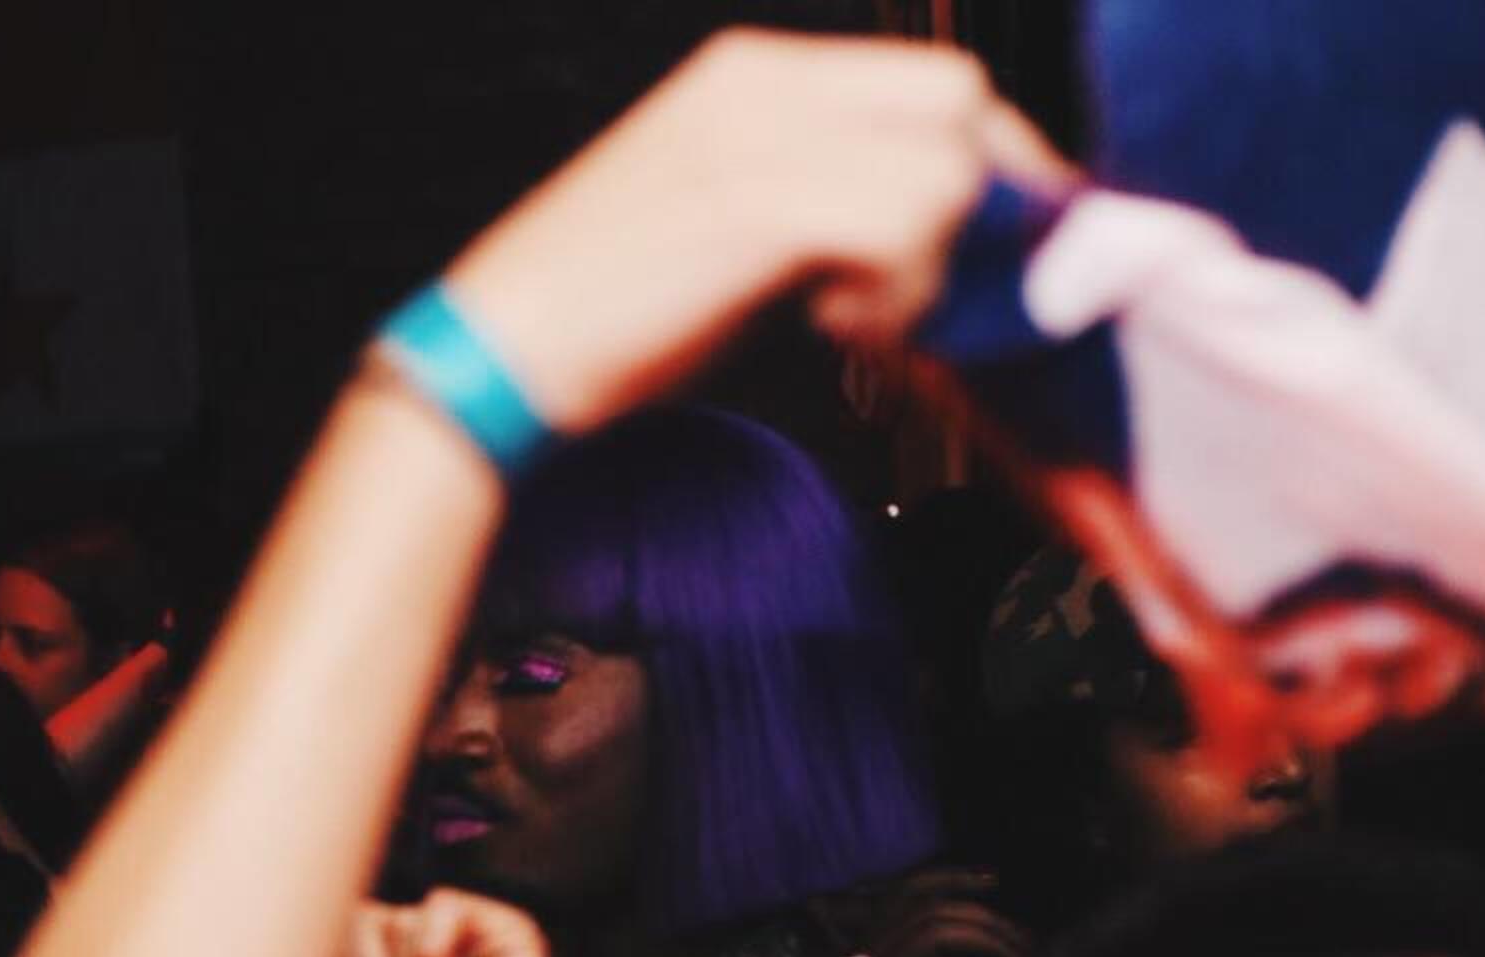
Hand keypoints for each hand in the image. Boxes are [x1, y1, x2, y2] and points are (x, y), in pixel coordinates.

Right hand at [443, 31, 1063, 435]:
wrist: (500, 355)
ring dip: (930, 261)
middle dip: (979, 199)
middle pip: (956, 100)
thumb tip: (938, 224)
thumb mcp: (723, 215)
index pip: (928, 80)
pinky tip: (837, 329)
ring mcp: (759, 137)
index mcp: (748, 73)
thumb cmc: (606, 311)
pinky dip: (895, 294)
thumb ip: (819, 192)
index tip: (984, 240)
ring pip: (945, 169)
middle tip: (937, 282)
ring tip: (860, 315)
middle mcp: (762, 82)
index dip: (983, 160)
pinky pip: (904, 226)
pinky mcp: (759, 205)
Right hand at [815, 866, 1030, 956]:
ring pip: (942, 926)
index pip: (916, 883)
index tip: (993, 876)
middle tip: (1025, 936)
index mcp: (874, 922)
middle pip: (939, 905)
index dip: (955, 875)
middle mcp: (877, 933)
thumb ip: (914, 945)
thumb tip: (963, 938)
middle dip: (989, 917)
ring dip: (989, 939)